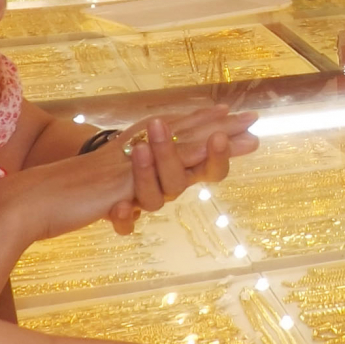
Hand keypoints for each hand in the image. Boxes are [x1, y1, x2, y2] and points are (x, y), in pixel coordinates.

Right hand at [18, 108, 258, 241]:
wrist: (28, 201)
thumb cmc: (60, 201)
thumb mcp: (100, 196)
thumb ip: (119, 196)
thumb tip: (128, 203)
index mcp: (128, 154)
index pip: (172, 135)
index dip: (200, 124)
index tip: (227, 114)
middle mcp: (132, 154)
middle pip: (184, 136)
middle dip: (220, 129)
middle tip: (254, 119)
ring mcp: (129, 166)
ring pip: (179, 151)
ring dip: (213, 142)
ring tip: (242, 135)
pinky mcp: (122, 183)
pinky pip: (160, 172)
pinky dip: (183, 161)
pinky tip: (208, 154)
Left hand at [111, 108, 259, 231]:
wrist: (100, 171)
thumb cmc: (143, 145)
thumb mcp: (171, 131)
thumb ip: (203, 126)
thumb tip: (244, 117)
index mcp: (187, 170)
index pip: (212, 170)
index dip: (218, 156)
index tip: (219, 136)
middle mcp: (170, 188)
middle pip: (178, 181)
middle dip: (169, 153)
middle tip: (158, 124)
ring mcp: (146, 201)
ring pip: (153, 199)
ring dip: (145, 173)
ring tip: (138, 148)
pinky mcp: (122, 215)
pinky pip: (127, 226)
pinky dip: (124, 219)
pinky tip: (118, 206)